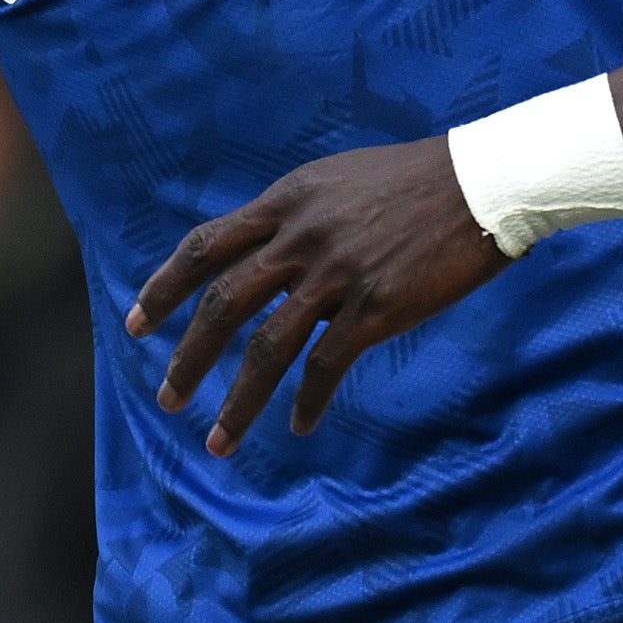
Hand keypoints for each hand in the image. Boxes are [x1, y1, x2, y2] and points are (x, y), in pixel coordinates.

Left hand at [135, 138, 507, 448]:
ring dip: (237, 401)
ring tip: (216, 441)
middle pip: (222, 303)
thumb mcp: (338, 183)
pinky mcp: (376, 307)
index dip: (164, 287)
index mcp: (287, 203)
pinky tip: (297, 426)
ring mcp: (337, 274)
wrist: (485, 182)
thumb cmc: (416, 181)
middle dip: (188, 357)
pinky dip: (307, 401)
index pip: (204, 246)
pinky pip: (326, 365)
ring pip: (267, 347)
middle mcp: (301, 237)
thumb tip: (264, 259)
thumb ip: (295, 218)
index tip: (138, 323)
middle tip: (167, 399)